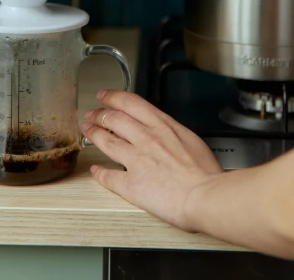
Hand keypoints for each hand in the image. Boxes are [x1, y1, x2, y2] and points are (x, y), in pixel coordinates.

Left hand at [81, 90, 222, 231]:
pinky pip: (108, 176)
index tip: (104, 96)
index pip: (130, 103)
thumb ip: (172, 132)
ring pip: (106, 141)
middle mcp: (146, 138)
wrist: (206, 196)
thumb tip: (165, 132)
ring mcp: (136, 160)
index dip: (113, 97)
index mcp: (163, 125)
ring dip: (93, 134)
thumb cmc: (206, 173)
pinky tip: (95, 170)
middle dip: (98, 114)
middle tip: (91, 115)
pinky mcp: (131, 184)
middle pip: (114, 118)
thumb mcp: (190, 139)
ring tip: (87, 131)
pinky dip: (99, 172)